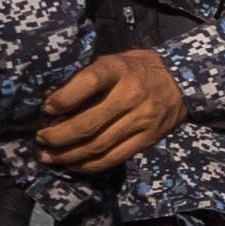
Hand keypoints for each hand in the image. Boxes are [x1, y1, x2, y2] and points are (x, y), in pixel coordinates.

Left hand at [41, 49, 184, 173]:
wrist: (183, 82)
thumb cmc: (139, 69)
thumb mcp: (116, 60)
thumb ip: (90, 76)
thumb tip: (54, 100)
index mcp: (119, 69)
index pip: (89, 82)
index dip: (64, 98)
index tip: (47, 109)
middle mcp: (131, 95)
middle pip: (88, 123)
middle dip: (58, 136)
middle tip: (41, 139)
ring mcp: (141, 120)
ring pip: (98, 145)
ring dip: (68, 155)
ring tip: (50, 156)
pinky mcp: (147, 139)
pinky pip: (114, 158)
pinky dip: (89, 165)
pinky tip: (73, 164)